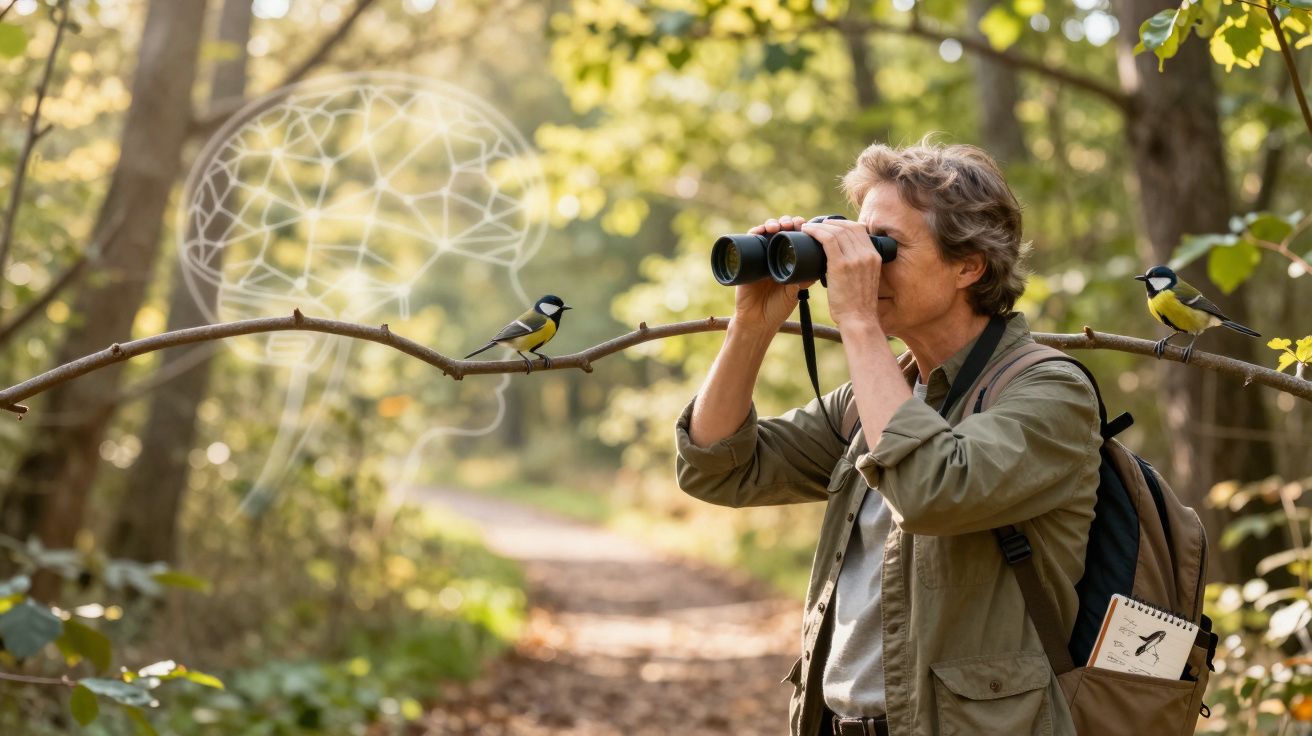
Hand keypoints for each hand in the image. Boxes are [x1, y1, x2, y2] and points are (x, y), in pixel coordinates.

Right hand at [732, 216, 814, 332]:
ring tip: (777, 227)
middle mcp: (774, 255)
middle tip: (792, 224)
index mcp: (788, 260)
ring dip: (772, 224)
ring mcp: (760, 256)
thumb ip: (803, 280)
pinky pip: (749, 241)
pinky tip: (760, 230)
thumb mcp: (794, 292)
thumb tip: (817, 266)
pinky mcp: (746, 260)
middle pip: (781, 231)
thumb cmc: (777, 309)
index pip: (795, 237)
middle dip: (787, 222)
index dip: (800, 228)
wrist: (757, 321)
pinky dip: (753, 232)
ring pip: (765, 232)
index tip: (805, 226)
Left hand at [799, 218, 882, 329]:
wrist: (859, 319)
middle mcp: (867, 254)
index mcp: (874, 256)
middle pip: (847, 226)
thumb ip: (858, 265)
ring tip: (808, 228)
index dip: (842, 223)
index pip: (858, 228)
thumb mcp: (865, 279)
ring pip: (836, 230)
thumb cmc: (857, 304)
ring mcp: (855, 258)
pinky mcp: (841, 265)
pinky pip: (827, 239)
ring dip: (819, 226)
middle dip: (829, 222)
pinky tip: (807, 231)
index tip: (829, 226)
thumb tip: (840, 258)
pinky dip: (815, 232)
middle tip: (815, 225)